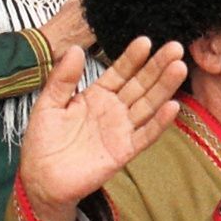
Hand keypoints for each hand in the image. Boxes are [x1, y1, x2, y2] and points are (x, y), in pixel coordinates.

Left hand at [16, 37, 186, 220]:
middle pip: (140, 84)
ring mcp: (120, 130)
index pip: (119, 72)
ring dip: (164, 87)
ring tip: (179, 68)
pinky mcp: (123, 152)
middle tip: (175, 47)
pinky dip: (159, 122)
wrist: (41, 179)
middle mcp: (113, 110)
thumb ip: (63, 78)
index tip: (145, 40)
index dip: (132, 57)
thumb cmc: (43, 142)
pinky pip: (145, 135)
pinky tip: (173, 107)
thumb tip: (75, 48)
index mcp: (96, 96)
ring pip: (147, 105)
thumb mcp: (48, 104)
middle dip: (157, 66)